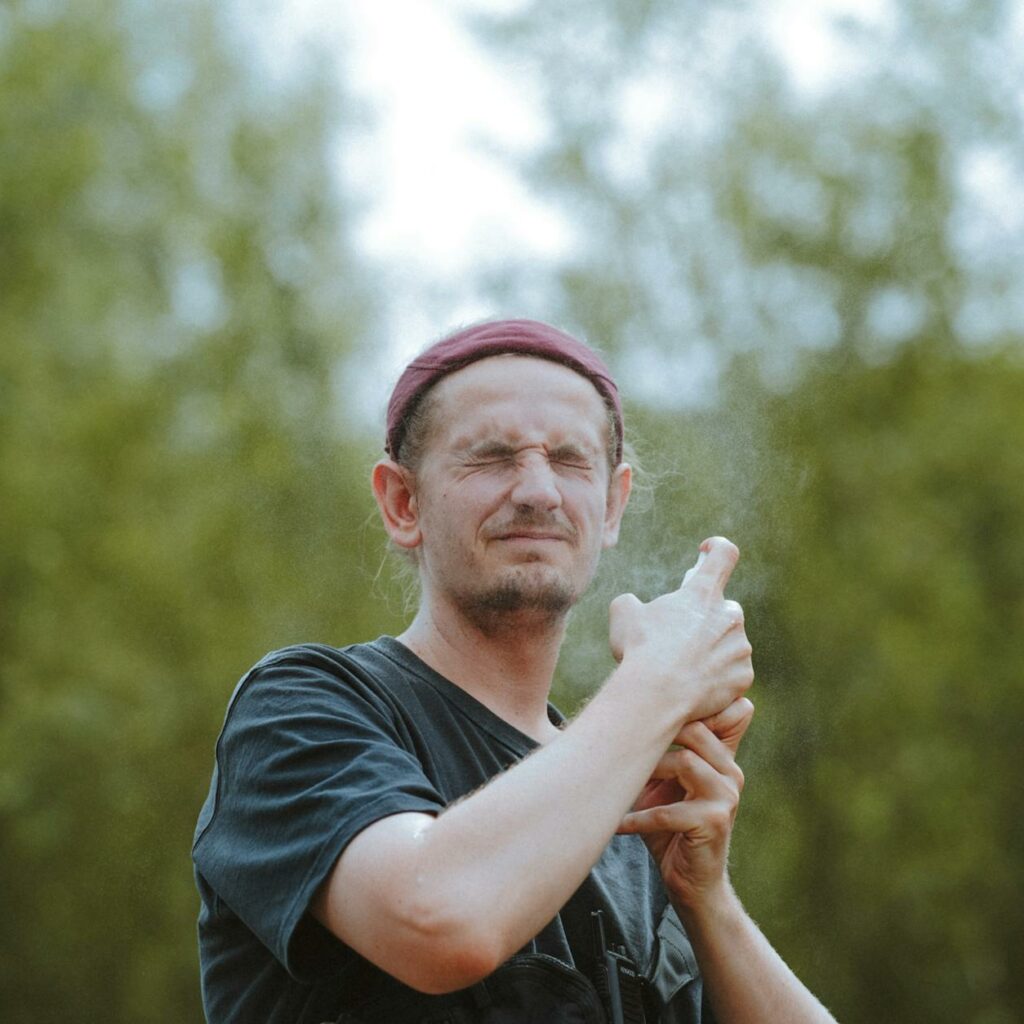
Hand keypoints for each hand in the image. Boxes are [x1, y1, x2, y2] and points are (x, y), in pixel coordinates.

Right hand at [608, 537, 753, 723]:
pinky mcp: (743, 676)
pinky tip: (695, 686)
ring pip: (729, 642)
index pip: (724, 554)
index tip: (705, 553)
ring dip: (712, 649)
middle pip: (724, 607)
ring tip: (684, 668)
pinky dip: (718, 677)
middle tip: (681, 638)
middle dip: (707, 618)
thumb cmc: (640, 648)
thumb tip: (633, 606)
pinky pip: (734, 672)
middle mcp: (729, 615)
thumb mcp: (623, 613)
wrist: (657, 694)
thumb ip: (632, 602)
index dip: (716, 548)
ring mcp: (740, 647)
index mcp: (702, 592)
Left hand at [617, 697, 753, 910]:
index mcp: (721, 758)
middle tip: (622, 744)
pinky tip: (619, 825)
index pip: (714, 715)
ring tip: (621, 784)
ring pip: (686, 763)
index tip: (640, 705)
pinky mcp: (715, 823)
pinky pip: (669, 813)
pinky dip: (638, 818)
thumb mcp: (664, 786)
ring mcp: (726, 796)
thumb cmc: (671, 829)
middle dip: (657, 735)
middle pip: (696, 731)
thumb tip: (613, 717)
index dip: (684, 706)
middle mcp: (730, 771)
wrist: (693, 884)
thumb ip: (656, 754)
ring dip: (648, 772)